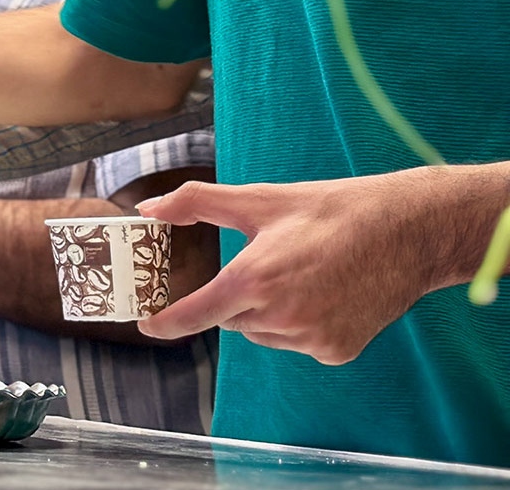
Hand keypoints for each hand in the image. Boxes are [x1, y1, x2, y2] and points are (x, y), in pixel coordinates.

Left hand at [135, 167, 507, 362]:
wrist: (405, 232)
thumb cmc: (329, 210)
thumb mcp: (258, 200)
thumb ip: (195, 204)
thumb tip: (149, 209)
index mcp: (255, 280)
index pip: (197, 313)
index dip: (167, 321)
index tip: (147, 325)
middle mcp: (280, 317)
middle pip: (232, 318)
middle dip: (237, 296)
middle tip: (268, 264)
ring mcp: (311, 339)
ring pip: (263, 334)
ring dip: (267, 312)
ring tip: (302, 275)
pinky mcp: (336, 351)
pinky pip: (297, 343)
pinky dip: (299, 324)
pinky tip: (325, 294)